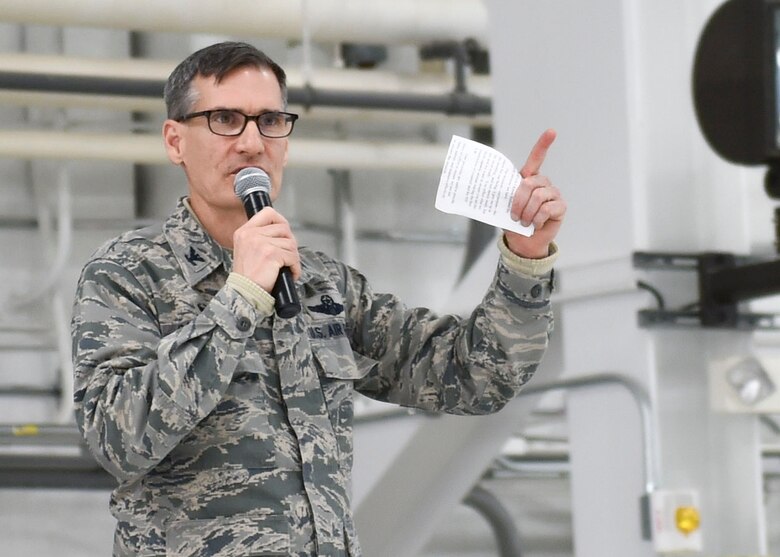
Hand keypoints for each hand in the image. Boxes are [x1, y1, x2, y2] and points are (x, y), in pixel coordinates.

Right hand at [232, 208, 300, 291]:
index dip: (281, 221)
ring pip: (291, 243)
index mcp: (244, 231)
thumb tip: (284, 232)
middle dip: (290, 244)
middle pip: (284, 228)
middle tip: (287, 257)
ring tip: (286, 268)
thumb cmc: (248, 277)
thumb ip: (260, 237)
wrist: (244, 293)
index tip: (285, 233)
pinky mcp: (271, 254)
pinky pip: (293, 257)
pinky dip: (295, 268)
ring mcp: (261, 243)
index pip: (268, 213)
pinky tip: (289, 274)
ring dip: (293, 258)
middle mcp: (251, 234)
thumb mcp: (247, 250)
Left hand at [505, 129, 565, 258]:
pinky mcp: (561, 207)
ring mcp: (554, 194)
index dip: (543, 145)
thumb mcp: (503, 206)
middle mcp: (543, 184)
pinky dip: (537, 219)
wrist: (522, 242)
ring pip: (538, 197)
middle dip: (518, 201)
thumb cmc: (512, 222)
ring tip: (524, 222)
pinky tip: (535, 224)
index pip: (537, 158)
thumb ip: (501, 195)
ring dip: (527, 213)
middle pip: (530, 183)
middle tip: (514, 216)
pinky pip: (547, 209)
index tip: (551, 132)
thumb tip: (486, 187)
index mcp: (529, 179)